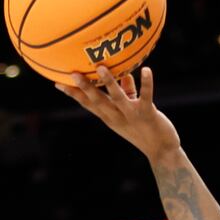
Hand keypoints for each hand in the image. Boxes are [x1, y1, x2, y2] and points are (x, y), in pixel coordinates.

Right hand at [55, 66, 179, 162]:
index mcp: (110, 117)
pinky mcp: (148, 114)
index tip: (56, 82)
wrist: (162, 152)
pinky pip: (146, 96)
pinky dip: (146, 83)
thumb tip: (125, 73)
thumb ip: (127, 92)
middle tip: (71, 73)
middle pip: (97, 101)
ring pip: (118, 98)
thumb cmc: (145, 130)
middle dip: (85, 87)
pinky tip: (146, 69)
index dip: (73, 94)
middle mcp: (117, 117)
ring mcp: (131, 116)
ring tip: (101, 67)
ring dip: (110, 83)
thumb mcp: (131, 112)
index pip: (87, 104)